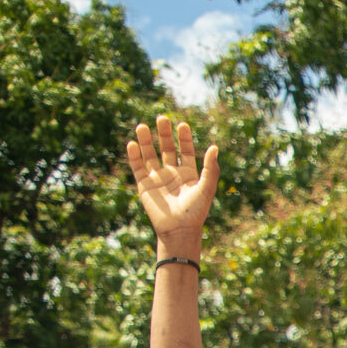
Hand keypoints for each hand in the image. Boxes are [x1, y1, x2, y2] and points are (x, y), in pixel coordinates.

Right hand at [125, 116, 218, 244]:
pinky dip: (134, 155)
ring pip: (150, 154)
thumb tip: (214, 147)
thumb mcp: (206, 188)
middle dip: (164, 134)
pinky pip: (137, 167)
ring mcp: (157, 178)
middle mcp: (172, 173)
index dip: (184, 138)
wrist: (179, 229)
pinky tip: (132, 143)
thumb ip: (210, 168)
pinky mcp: (144, 184)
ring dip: (146, 140)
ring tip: (142, 125)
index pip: (186, 150)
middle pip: (167, 148)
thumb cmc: (195, 211)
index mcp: (189, 173)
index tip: (183, 125)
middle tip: (162, 118)